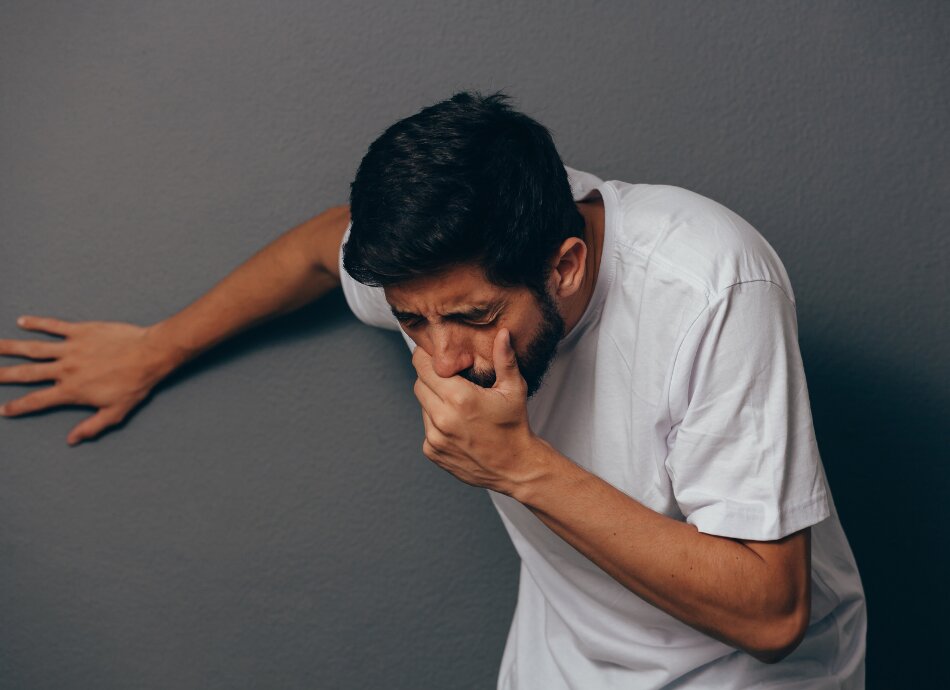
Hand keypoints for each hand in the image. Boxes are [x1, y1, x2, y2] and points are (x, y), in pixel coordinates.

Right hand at [0, 315, 177, 445]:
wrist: (149, 354)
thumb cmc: (135, 384)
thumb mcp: (115, 412)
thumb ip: (91, 427)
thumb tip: (72, 440)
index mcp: (72, 390)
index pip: (37, 401)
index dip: (17, 406)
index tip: (2, 409)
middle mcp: (66, 369)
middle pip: (27, 373)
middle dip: (3, 375)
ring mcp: (72, 348)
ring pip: (33, 348)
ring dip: (10, 347)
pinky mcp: (81, 331)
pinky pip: (54, 326)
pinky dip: (37, 323)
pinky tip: (22, 321)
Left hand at [411, 328, 545, 494]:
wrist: (515, 468)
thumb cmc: (514, 425)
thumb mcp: (513, 389)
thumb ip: (504, 358)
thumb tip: (502, 333)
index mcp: (460, 398)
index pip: (424, 366)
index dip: (427, 357)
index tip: (437, 355)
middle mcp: (442, 418)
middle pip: (419, 383)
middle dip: (431, 377)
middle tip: (452, 379)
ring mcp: (434, 437)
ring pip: (422, 405)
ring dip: (434, 400)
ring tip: (459, 404)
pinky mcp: (432, 451)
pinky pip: (426, 426)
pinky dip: (436, 421)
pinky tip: (458, 424)